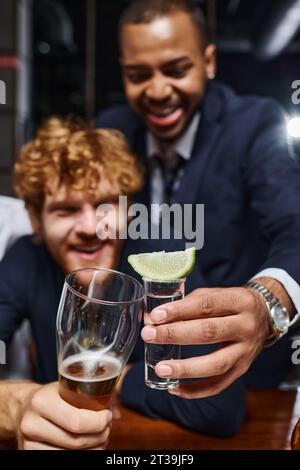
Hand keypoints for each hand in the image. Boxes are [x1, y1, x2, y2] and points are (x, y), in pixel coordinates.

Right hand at [17, 382, 111, 449]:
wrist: (23, 406)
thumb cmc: (52, 395)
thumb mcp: (68, 385)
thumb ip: (95, 393)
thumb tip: (116, 412)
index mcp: (42, 401)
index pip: (77, 421)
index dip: (99, 422)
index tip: (108, 416)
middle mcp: (32, 423)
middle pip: (76, 441)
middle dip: (100, 436)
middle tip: (107, 428)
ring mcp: (29, 443)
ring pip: (71, 455)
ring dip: (93, 449)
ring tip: (100, 438)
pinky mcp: (29, 454)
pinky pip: (62, 460)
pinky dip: (83, 455)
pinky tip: (88, 446)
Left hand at [141, 287, 271, 398]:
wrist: (264, 316)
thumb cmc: (231, 303)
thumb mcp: (215, 294)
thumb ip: (185, 304)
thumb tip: (152, 318)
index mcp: (239, 301)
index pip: (206, 305)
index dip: (179, 310)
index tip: (155, 315)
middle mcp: (246, 326)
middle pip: (209, 332)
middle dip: (175, 334)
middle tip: (148, 335)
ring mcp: (246, 351)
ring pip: (216, 364)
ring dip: (186, 368)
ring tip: (161, 369)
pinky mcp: (242, 369)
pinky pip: (219, 385)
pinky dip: (196, 390)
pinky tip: (174, 388)